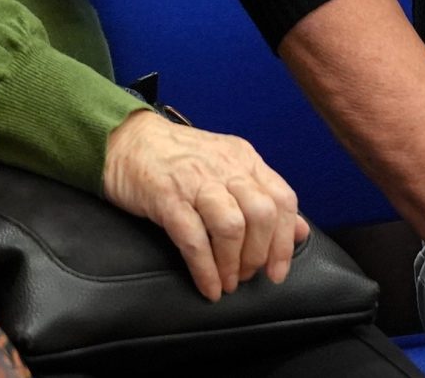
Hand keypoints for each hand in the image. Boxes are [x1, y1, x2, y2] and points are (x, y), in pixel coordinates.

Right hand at [102, 109, 308, 300]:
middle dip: (259, 254)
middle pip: (261, 214)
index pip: (282, 199)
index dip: (285, 240)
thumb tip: (300, 231)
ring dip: (233, 264)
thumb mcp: (227, 168)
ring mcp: (194, 180)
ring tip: (227, 282)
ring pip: (231, 226)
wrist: (124, 140)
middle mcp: (224, 166)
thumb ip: (263, 196)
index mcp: (243, 159)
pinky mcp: (166, 196)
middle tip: (246, 275)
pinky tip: (208, 285)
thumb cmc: (177, 159)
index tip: (278, 271)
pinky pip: (193, 238)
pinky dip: (205, 269)